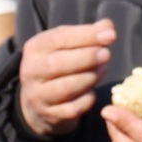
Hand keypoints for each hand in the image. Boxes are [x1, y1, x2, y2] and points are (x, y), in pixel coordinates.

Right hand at [12, 22, 116, 139]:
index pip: (59, 38)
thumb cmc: (58, 67)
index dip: (86, 36)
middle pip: (58, 64)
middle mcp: (31, 71)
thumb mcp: (67, 46)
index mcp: (35, 48)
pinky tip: (92, 91)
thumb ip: (86, 35)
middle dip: (86, 57)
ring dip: (89, 77)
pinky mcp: (49, 115)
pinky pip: (72, 108)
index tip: (110, 35)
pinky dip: (87, 99)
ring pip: (66, 87)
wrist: (37, 104)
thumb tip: (108, 26)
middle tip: (106, 54)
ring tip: (103, 69)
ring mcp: (38, 95)